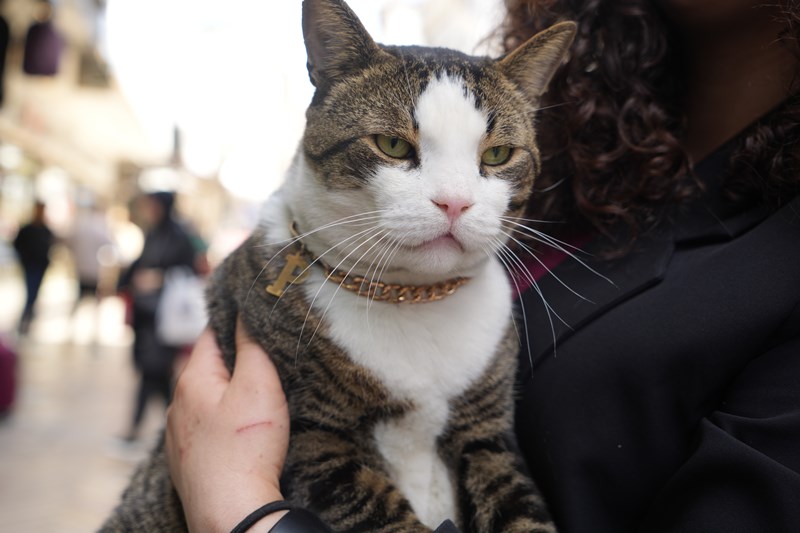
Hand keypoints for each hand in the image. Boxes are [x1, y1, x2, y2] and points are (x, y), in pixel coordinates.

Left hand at [165, 322, 289, 532]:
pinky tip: (243, 435)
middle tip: (268, 362)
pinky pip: (206, 429)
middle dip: (236, 362)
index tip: (257, 318)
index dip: (234, 322)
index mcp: (191, 379)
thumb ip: (252, 344)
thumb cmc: (245, 450)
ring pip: (208, 400)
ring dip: (230, 395)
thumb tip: (244, 313)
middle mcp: (177, 405)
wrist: (232, 512)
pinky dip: (224, 423)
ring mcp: (178, 436)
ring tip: (259, 400)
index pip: (210, 333)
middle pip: (209, 367)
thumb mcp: (259, 384)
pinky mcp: (187, 461)